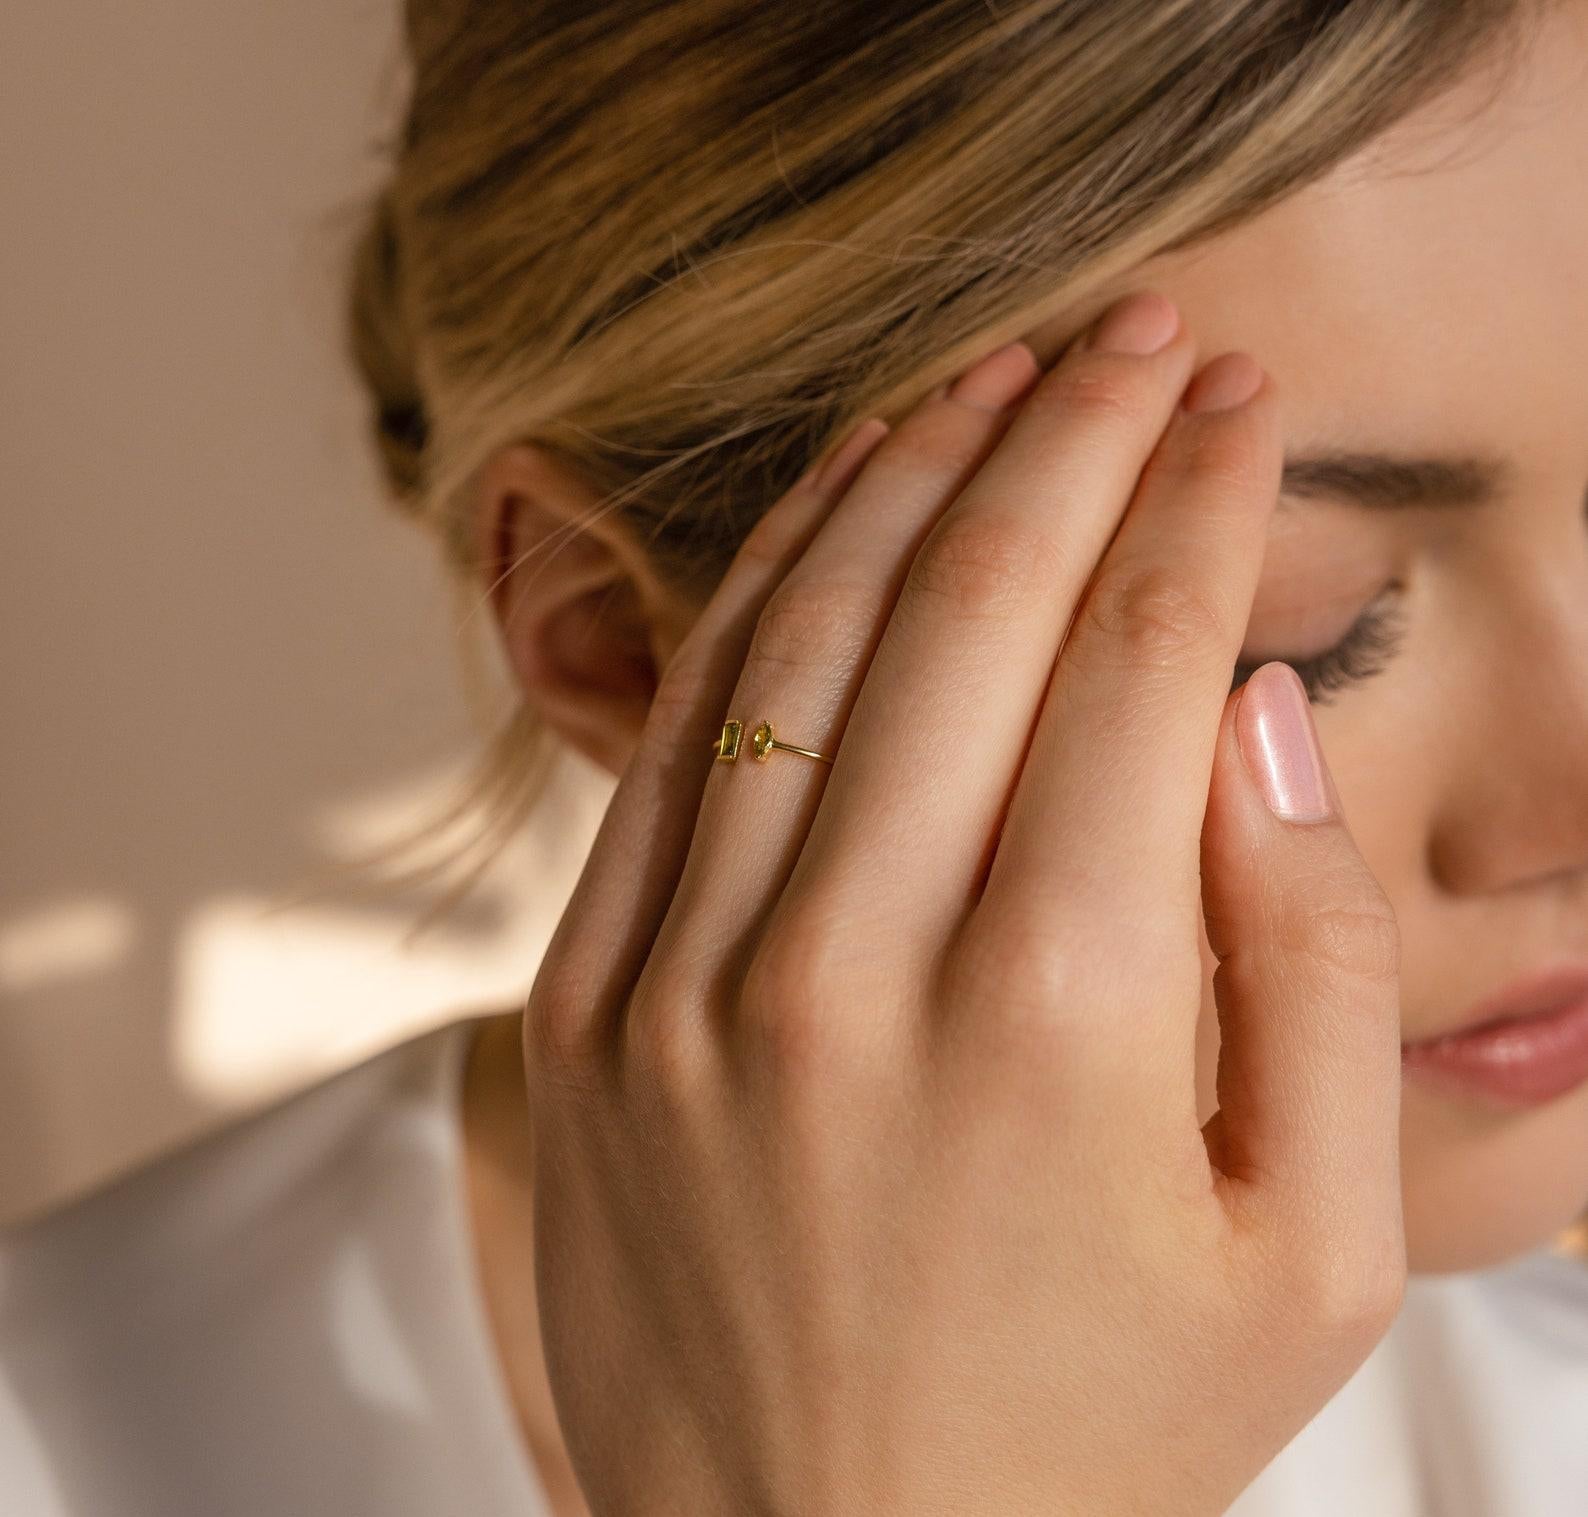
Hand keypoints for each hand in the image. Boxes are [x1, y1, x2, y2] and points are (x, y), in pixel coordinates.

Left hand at [521, 291, 1404, 1516]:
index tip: (1235, 403)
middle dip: (1072, 431)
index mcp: (1066, 1024)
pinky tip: (836, 505)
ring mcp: (691, 979)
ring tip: (991, 375)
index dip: (1201, 498)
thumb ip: (1322, 968)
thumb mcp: (1311, 1250)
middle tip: (1133, 333)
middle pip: (978, 603)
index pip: (1145, 660)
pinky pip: (681, 739)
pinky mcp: (591, 1000)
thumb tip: (1248, 715)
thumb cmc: (1091, 1437)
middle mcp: (857, 971)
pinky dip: (762, 592)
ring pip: (811, 635)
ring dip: (914, 472)